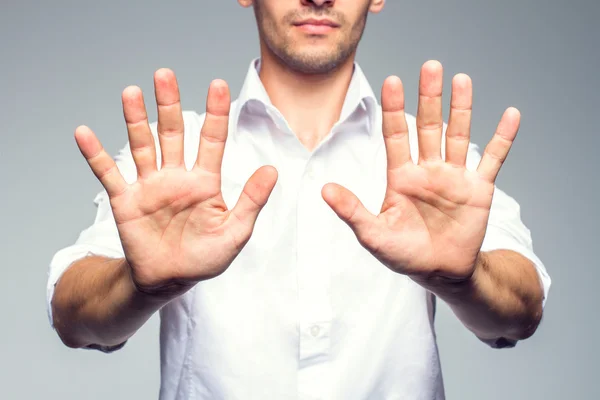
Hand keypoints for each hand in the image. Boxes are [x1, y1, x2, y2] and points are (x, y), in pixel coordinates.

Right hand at [75, 69, 277, 295]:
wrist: (171, 280)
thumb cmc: (206, 257)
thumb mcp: (236, 231)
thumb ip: (251, 201)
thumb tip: (272, 170)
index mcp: (205, 181)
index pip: (212, 140)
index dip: (215, 113)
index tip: (218, 84)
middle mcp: (176, 177)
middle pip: (173, 132)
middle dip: (169, 104)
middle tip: (165, 74)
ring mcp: (150, 186)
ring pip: (142, 145)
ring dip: (135, 120)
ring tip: (131, 92)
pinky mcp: (126, 201)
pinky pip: (108, 174)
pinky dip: (95, 155)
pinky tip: (83, 132)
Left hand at [322, 60, 518, 283]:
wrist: (439, 272)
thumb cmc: (404, 254)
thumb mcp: (373, 234)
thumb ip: (352, 211)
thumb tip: (324, 190)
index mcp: (401, 177)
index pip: (395, 136)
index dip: (393, 110)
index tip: (390, 82)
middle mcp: (428, 170)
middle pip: (427, 126)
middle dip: (428, 97)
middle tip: (430, 66)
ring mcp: (454, 177)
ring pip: (458, 135)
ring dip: (461, 109)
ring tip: (461, 80)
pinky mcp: (479, 189)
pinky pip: (493, 159)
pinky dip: (503, 138)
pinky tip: (511, 115)